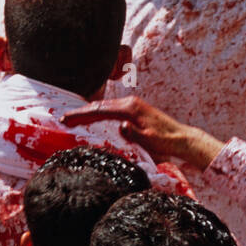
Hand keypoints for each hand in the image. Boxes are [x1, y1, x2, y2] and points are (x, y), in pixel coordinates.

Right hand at [61, 95, 224, 167]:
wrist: (182, 138)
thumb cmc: (165, 142)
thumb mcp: (149, 140)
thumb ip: (134, 133)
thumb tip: (121, 126)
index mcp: (130, 109)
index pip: (99, 110)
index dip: (81, 114)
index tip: (66, 119)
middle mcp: (130, 103)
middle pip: (99, 105)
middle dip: (80, 112)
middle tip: (63, 119)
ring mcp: (133, 105)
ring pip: (104, 106)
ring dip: (88, 112)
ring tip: (72, 118)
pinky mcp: (135, 110)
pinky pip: (111, 110)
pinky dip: (98, 113)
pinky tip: (92, 118)